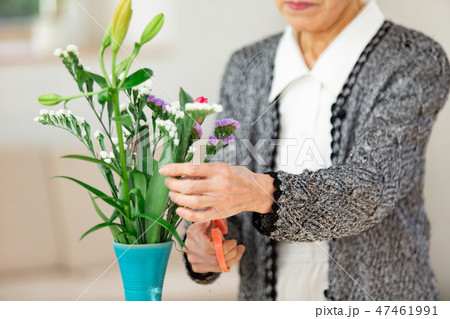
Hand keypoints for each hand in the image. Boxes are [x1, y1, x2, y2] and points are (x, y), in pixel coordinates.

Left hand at [159, 162, 274, 222]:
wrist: (257, 192)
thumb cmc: (238, 176)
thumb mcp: (223, 167)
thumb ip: (204, 171)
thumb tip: (181, 173)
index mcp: (219, 170)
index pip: (192, 168)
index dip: (175, 169)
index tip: (163, 170)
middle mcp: (219, 185)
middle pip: (189, 186)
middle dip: (173, 184)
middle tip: (167, 182)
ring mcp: (220, 200)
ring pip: (192, 201)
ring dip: (178, 198)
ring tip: (172, 194)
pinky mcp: (220, 212)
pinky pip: (200, 216)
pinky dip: (187, 215)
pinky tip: (179, 210)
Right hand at [184, 222, 244, 272]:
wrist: (198, 235)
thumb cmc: (208, 226)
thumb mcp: (212, 220)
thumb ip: (217, 220)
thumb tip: (224, 217)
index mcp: (193, 233)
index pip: (209, 247)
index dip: (224, 247)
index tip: (234, 242)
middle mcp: (189, 248)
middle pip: (213, 258)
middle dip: (231, 254)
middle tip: (240, 247)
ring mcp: (192, 259)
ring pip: (216, 265)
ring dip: (231, 259)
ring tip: (239, 251)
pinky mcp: (196, 267)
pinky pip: (214, 269)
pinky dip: (226, 264)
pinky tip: (232, 257)